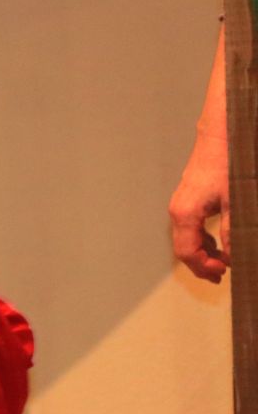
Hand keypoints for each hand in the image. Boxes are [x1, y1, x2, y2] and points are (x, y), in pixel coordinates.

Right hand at [169, 132, 229, 282]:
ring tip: (222, 262)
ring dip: (203, 253)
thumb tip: (233, 256)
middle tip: (222, 275)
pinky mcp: (189, 200)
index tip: (224, 273)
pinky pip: (191, 228)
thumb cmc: (228, 166)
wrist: (221, 137)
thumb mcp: (235, 202)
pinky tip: (218, 242)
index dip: (203, 267)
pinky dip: (203, 240)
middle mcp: (178, 211)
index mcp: (185, 214)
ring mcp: (181, 205)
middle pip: (183, 248)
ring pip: (187, 238)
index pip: (186, 252)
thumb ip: (232, 231)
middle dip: (202, 264)